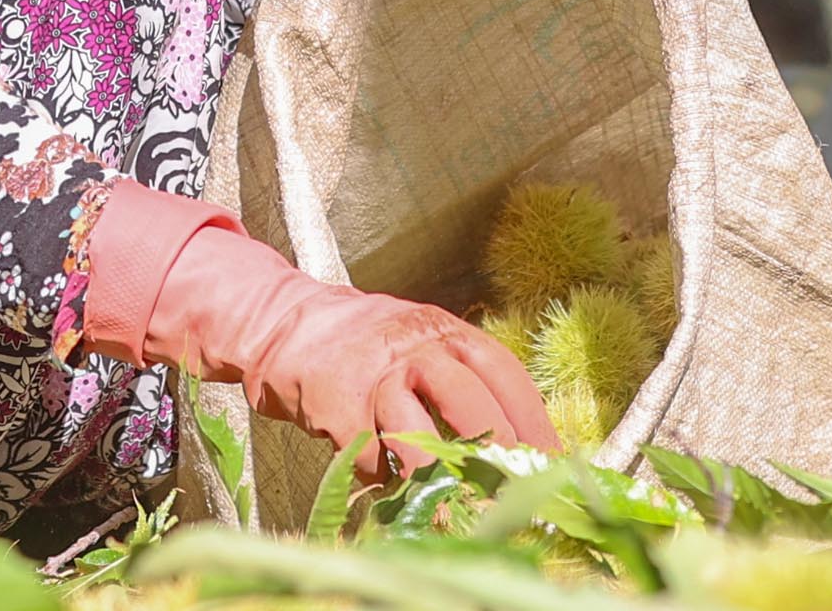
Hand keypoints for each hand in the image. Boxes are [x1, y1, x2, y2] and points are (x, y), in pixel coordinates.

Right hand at [82, 187, 559, 474]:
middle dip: (500, 455)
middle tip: (517, 493)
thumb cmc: (362, 342)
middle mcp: (410, 347)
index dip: (533, 423)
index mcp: (440, 329)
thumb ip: (459, 377)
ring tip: (462, 510)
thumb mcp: (416, 339)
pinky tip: (391, 483)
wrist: (277, 321)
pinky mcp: (335, 406)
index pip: (503, 375)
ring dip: (443, 481)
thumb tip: (519, 442)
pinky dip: (386, 479)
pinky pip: (371, 458)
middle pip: (470, 405)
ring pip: (419, 439)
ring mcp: (371, 377)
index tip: (554, 465)